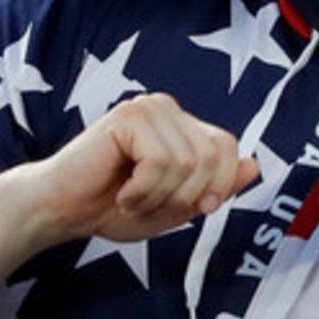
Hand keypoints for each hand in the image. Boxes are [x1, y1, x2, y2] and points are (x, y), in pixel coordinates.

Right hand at [32, 93, 260, 243]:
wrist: (63, 210)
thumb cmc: (113, 207)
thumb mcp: (177, 206)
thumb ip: (215, 187)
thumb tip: (255, 165)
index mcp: (182, 127)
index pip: (227, 148)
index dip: (219, 186)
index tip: (197, 209)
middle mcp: (168, 110)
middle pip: (210, 158)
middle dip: (184, 196)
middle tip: (148, 203)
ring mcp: (147, 108)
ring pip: (186, 164)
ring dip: (159, 196)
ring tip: (131, 197)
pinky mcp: (128, 116)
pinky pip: (160, 162)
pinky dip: (142, 190)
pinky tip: (121, 191)